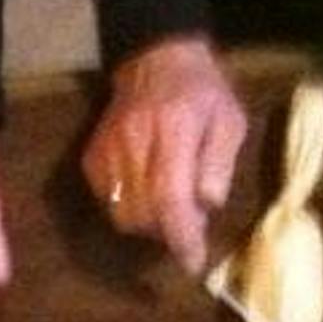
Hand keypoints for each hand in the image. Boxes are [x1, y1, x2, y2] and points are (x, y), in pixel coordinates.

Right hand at [83, 34, 246, 275]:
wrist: (156, 60)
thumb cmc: (202, 93)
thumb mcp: (230, 121)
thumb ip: (219, 165)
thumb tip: (206, 206)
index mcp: (173, 129)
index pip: (170, 196)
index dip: (181, 236)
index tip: (193, 262)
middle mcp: (133, 141)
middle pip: (144, 214)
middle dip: (168, 231)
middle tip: (190, 224)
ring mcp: (107, 151)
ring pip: (123, 215)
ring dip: (148, 224)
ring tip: (169, 208)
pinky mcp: (92, 159)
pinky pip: (108, 203)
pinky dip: (129, 209)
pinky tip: (147, 192)